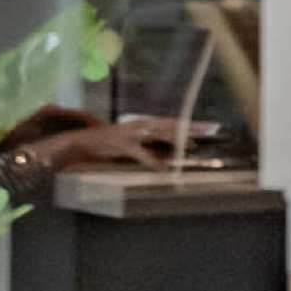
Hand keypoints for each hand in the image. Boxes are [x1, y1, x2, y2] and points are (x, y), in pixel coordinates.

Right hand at [16, 119, 195, 174]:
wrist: (80, 142)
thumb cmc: (108, 144)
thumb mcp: (133, 143)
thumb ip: (151, 146)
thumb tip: (171, 152)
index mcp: (143, 124)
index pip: (172, 122)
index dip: (190, 124)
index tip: (210, 126)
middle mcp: (139, 125)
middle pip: (171, 124)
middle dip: (191, 126)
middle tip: (211, 129)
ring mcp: (131, 133)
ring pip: (159, 134)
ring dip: (176, 140)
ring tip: (191, 146)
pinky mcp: (122, 144)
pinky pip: (142, 153)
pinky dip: (154, 161)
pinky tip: (164, 168)